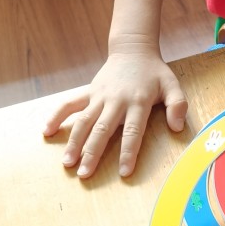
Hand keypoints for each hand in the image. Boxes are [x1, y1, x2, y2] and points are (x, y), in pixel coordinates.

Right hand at [42, 51, 187, 178]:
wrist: (133, 50)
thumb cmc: (154, 73)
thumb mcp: (172, 85)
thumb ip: (178, 105)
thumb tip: (178, 127)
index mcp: (138, 101)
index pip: (132, 131)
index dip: (128, 152)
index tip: (123, 172)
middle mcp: (116, 100)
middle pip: (102, 130)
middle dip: (92, 153)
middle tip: (84, 174)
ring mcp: (99, 96)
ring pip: (83, 121)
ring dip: (74, 142)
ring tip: (67, 163)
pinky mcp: (88, 91)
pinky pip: (69, 104)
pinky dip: (56, 116)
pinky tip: (46, 132)